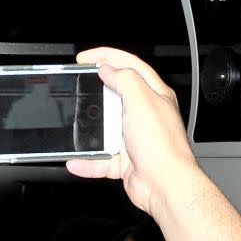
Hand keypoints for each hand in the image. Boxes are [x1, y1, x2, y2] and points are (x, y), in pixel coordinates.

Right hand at [65, 47, 200, 219]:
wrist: (165, 185)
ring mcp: (134, 139)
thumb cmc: (161, 146)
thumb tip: (109, 68)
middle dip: (97, 90)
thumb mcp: (142, 101)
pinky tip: (76, 162)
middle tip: (79, 84)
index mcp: (154, 95)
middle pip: (117, 95)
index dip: (108, 56)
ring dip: (90, 131)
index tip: (86, 58)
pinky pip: (100, 161)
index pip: (130, 66)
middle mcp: (145, 115)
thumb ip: (124, 80)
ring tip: (76, 125)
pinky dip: (87, 163)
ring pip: (106, 130)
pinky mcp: (125, 161)